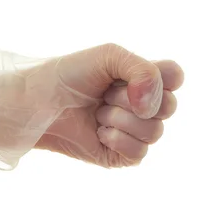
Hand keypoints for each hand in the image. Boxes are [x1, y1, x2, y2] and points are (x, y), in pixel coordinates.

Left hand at [0, 44, 183, 168]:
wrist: (38, 103)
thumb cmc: (68, 75)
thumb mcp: (109, 56)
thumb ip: (143, 69)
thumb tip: (153, 104)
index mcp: (141, 78)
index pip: (175, 77)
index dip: (162, 78)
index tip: (132, 75)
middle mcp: (142, 104)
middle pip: (169, 106)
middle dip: (133, 98)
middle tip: (105, 93)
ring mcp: (133, 131)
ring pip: (155, 131)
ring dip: (120, 118)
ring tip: (97, 112)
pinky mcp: (122, 155)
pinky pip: (140, 153)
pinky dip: (118, 139)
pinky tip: (98, 131)